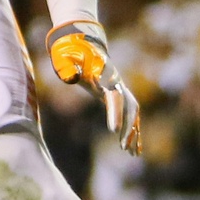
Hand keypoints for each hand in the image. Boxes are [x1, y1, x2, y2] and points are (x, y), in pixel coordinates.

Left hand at [46, 20, 142, 153]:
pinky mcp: (119, 97)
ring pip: (134, 114)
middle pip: (130, 107)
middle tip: (122, 146)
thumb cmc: (73, 55)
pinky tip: (134, 149)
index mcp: (105, 77)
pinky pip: (131, 116)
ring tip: (132, 153)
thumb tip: (70, 75)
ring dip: (133, 133)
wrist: (83, 45)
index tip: (113, 130)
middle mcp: (117, 84)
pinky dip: (134, 132)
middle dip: (128, 127)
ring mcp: (120, 90)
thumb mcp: (66, 59)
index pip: (114, 97)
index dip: (115, 113)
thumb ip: (68, 66)